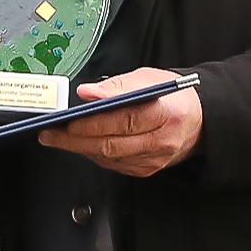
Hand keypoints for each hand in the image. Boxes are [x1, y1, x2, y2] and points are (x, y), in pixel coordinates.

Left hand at [39, 67, 201, 175]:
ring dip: (79, 148)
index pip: (124, 121)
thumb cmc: (172, 98)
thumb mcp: (148, 79)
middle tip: (50, 133)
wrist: (200, 121)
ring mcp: (154, 159)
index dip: (93, 122)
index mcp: (165, 114)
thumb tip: (87, 93)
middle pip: (111, 145)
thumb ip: (116, 86)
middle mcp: (161, 141)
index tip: (68, 120)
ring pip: (108, 158)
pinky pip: (113, 165)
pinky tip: (80, 145)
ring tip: (57, 138)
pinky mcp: (146, 170)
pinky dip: (94, 154)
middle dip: (75, 140)